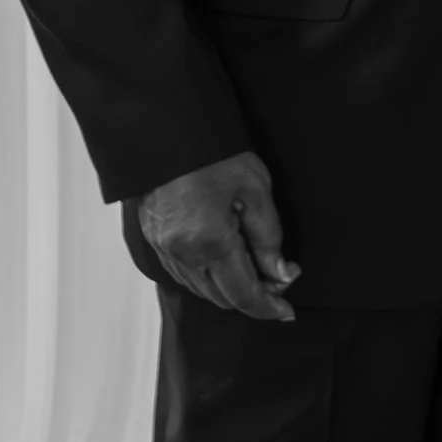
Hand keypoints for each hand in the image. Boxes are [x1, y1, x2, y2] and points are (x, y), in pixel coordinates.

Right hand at [136, 152, 299, 320]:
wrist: (168, 131)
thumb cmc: (214, 155)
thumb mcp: (256, 191)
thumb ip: (269, 239)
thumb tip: (281, 274)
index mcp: (210, 243)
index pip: (244, 295)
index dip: (268, 307)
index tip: (287, 311)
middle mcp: (182, 254)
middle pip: (223, 299)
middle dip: (253, 296)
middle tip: (278, 275)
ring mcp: (164, 250)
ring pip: (202, 290)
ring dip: (230, 288)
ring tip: (255, 264)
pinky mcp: (154, 241)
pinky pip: (184, 274)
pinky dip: (208, 276)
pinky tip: (226, 257)